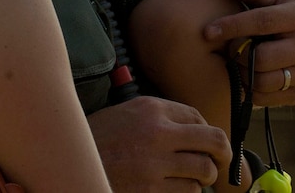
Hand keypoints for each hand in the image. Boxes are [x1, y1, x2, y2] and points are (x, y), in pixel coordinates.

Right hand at [88, 95, 230, 191]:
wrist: (69, 162)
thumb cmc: (99, 138)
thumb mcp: (129, 112)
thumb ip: (162, 116)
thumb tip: (198, 128)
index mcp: (153, 109)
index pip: (199, 117)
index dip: (209, 131)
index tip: (212, 143)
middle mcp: (158, 133)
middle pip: (214, 141)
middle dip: (225, 153)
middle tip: (224, 161)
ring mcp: (154, 164)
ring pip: (203, 171)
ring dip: (204, 176)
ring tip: (197, 177)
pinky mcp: (150, 191)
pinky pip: (187, 192)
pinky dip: (188, 191)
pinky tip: (176, 187)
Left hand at [204, 0, 294, 105]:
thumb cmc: (294, 17)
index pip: (262, 22)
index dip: (232, 26)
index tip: (208, 31)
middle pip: (260, 57)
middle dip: (238, 53)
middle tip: (232, 48)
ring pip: (262, 81)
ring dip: (243, 73)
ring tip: (241, 61)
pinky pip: (265, 98)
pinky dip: (251, 89)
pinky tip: (251, 75)